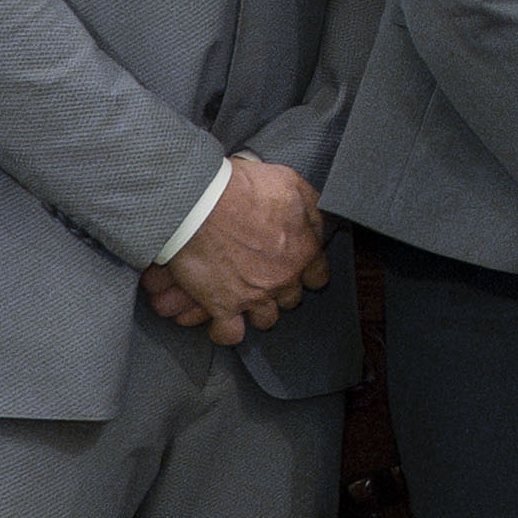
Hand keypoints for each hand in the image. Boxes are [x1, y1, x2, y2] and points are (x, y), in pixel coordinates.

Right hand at [142, 155, 330, 344]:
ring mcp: (254, 295)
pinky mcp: (223, 305)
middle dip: (282, 289)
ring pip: (267, 318)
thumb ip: (310, 207)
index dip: (308, 273)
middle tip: (266, 278)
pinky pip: (230, 333)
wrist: (198, 200)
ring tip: (246, 299)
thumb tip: (317, 222)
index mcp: (303, 250)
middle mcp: (283, 277)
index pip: (318, 275)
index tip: (300, 270)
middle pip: (292, 298)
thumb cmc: (240, 187)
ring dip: (258, 310)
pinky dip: (226, 330)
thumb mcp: (290, 183)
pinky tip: (223, 322)